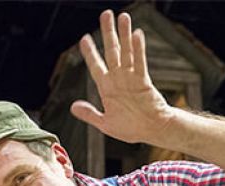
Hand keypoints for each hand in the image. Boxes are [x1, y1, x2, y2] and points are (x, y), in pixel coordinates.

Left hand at [71, 10, 174, 145]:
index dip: (90, 52)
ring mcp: (131, 78)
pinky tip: (136, 34)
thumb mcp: (105, 123)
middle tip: (106, 14)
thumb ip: (89, 114)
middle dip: (108, 33)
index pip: (96, 66)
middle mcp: (118, 79)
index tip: (84, 38)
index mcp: (107, 89)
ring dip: (124, 34)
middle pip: (112, 51)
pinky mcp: (143, 81)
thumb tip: (73, 106)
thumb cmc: (131, 128)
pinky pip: (140, 62)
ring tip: (123, 16)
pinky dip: (138, 49)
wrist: (151, 132)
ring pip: (126, 52)